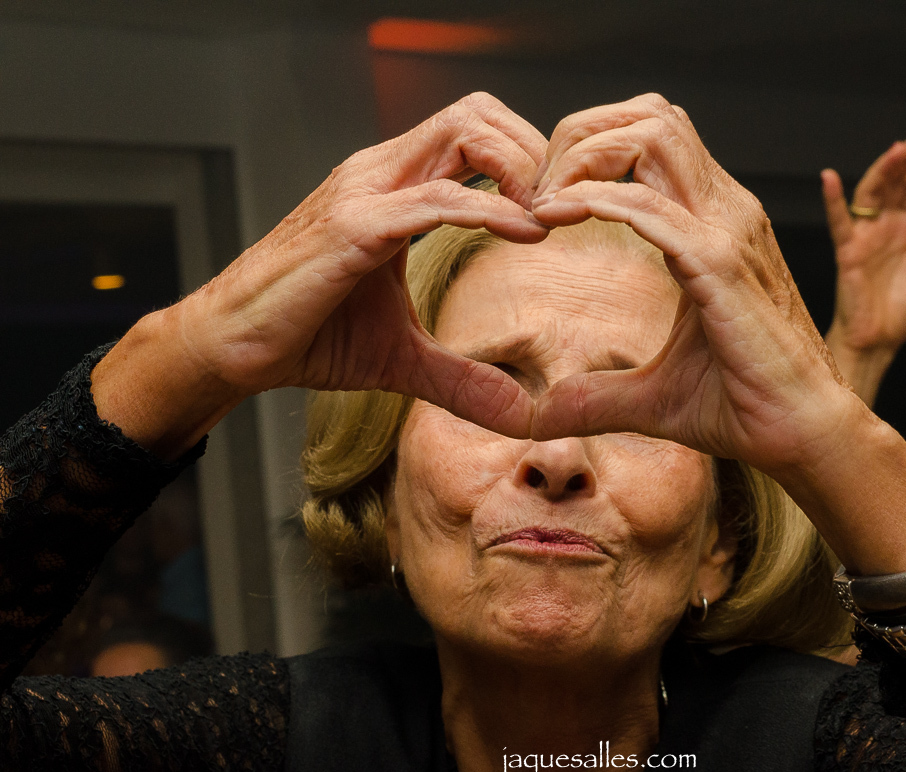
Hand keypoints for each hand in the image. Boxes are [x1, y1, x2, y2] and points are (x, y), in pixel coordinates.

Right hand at [95, 94, 550, 454]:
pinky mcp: (351, 227)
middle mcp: (379, 173)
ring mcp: (364, 193)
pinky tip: (527, 234)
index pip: (475, 132)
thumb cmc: (308, 335)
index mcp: (394, 186)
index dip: (527, 159)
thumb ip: (463, 378)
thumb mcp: (403, 358)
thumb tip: (520, 414)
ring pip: (460, 135)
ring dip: (523, 171)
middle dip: (534, 150)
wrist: (231, 347)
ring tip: (554, 220)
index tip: (561, 210)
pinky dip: (489, 211)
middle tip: (565, 207)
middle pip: (476, 114)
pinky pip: (435, 200)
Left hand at [528, 95, 849, 476]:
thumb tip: (539, 416)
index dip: (590, 152)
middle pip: (650, 117)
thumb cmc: (743, 406)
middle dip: (580, 136)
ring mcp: (729, 231)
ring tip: (542, 203)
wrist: (803, 434)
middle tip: (535, 191)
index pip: (652, 139)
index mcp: (713, 224)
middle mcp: (726, 212)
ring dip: (584, 157)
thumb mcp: (652, 396)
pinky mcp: (722, 264)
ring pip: (653, 136)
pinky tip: (553, 218)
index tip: (542, 203)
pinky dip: (595, 200)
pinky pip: (650, 206)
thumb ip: (595, 396)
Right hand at [822, 131, 905, 405]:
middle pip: (894, 184)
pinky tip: (828, 178)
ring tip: (897, 150)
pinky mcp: (847, 251)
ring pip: (870, 193)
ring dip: (882, 170)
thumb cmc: (905, 312)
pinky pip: (838, 222)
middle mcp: (886, 226)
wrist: (879, 341)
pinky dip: (832, 200)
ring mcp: (865, 236)